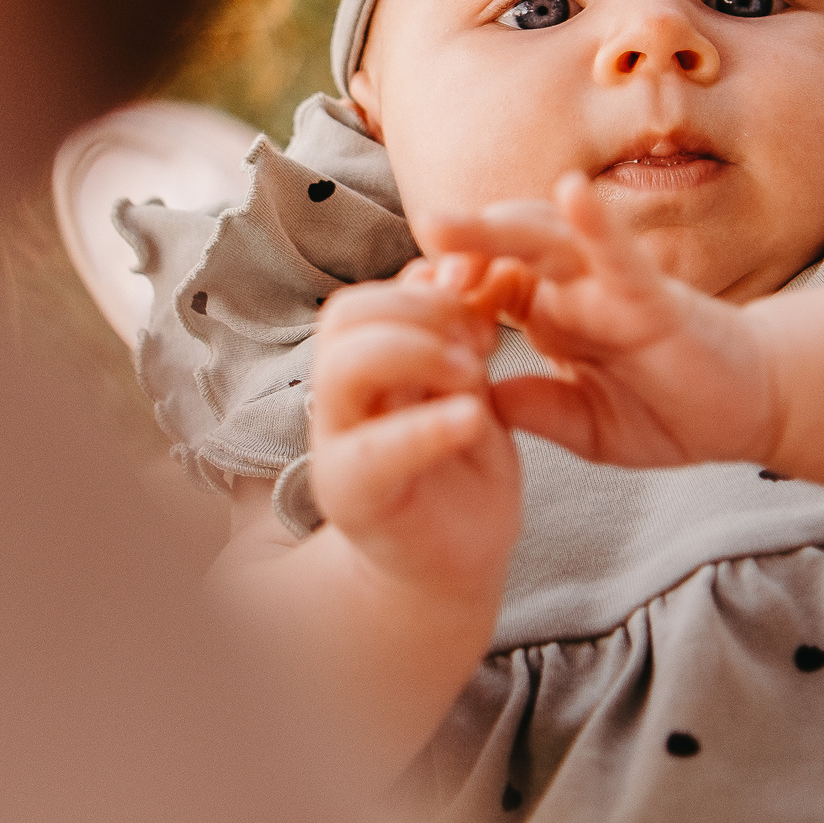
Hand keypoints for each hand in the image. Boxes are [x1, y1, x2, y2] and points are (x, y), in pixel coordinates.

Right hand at [307, 256, 528, 601]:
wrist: (457, 560)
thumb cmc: (461, 468)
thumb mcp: (468, 389)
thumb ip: (461, 334)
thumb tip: (462, 262)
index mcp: (364, 366)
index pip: (366, 299)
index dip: (424, 288)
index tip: (484, 309)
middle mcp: (339, 400)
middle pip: (343, 318)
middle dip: (416, 311)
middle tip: (480, 336)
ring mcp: (338, 447)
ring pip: (342, 368)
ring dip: (414, 352)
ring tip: (473, 374)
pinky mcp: (355, 498)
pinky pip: (375, 451)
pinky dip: (425, 427)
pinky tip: (472, 418)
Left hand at [420, 173, 782, 469]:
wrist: (748, 413)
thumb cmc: (668, 411)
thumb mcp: (586, 426)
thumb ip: (536, 411)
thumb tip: (476, 402)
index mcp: (553, 317)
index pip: (490, 288)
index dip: (453, 288)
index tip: (408, 299)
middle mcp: (577, 290)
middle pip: (509, 251)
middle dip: (463, 239)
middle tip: (418, 230)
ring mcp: (614, 288)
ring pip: (550, 241)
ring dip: (501, 224)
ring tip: (448, 218)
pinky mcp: (657, 299)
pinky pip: (623, 255)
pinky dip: (598, 223)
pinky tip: (572, 193)